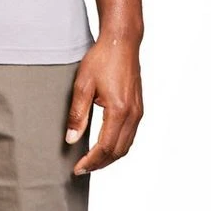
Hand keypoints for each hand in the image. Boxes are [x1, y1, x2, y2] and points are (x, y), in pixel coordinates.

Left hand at [64, 33, 143, 175]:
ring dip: (110, 157)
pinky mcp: (138, 108)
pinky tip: (105, 145)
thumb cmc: (102, 58)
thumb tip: (71, 139)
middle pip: (118, 152)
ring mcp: (138, 112)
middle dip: (100, 163)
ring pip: (126, 146)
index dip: (91, 161)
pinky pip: (130, 135)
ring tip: (91, 160)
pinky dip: (117, 145)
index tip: (77, 168)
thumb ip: (78, 114)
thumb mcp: (83, 84)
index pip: (105, 147)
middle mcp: (132, 115)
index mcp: (119, 111)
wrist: (122, 42)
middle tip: (82, 168)